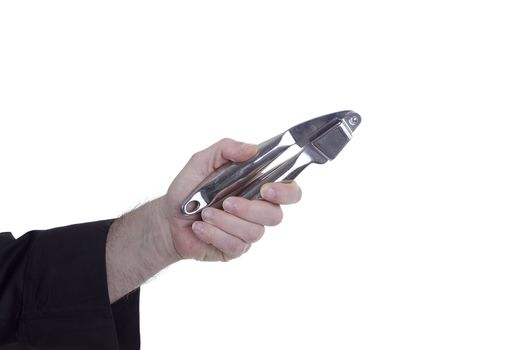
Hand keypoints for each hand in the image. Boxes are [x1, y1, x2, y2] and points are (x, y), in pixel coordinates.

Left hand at [160, 138, 301, 261]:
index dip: (286, 192)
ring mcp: (248, 231)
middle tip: (227, 202)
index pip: (290, 191)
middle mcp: (257, 210)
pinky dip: (214, 234)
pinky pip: (235, 246)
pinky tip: (199, 227)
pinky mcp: (235, 249)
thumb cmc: (188, 189)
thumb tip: (252, 149)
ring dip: (225, 222)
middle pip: (276, 216)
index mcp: (257, 186)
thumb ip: (225, 149)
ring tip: (204, 213)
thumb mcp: (202, 161)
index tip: (266, 189)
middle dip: (250, 209)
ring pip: (254, 232)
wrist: (167, 219)